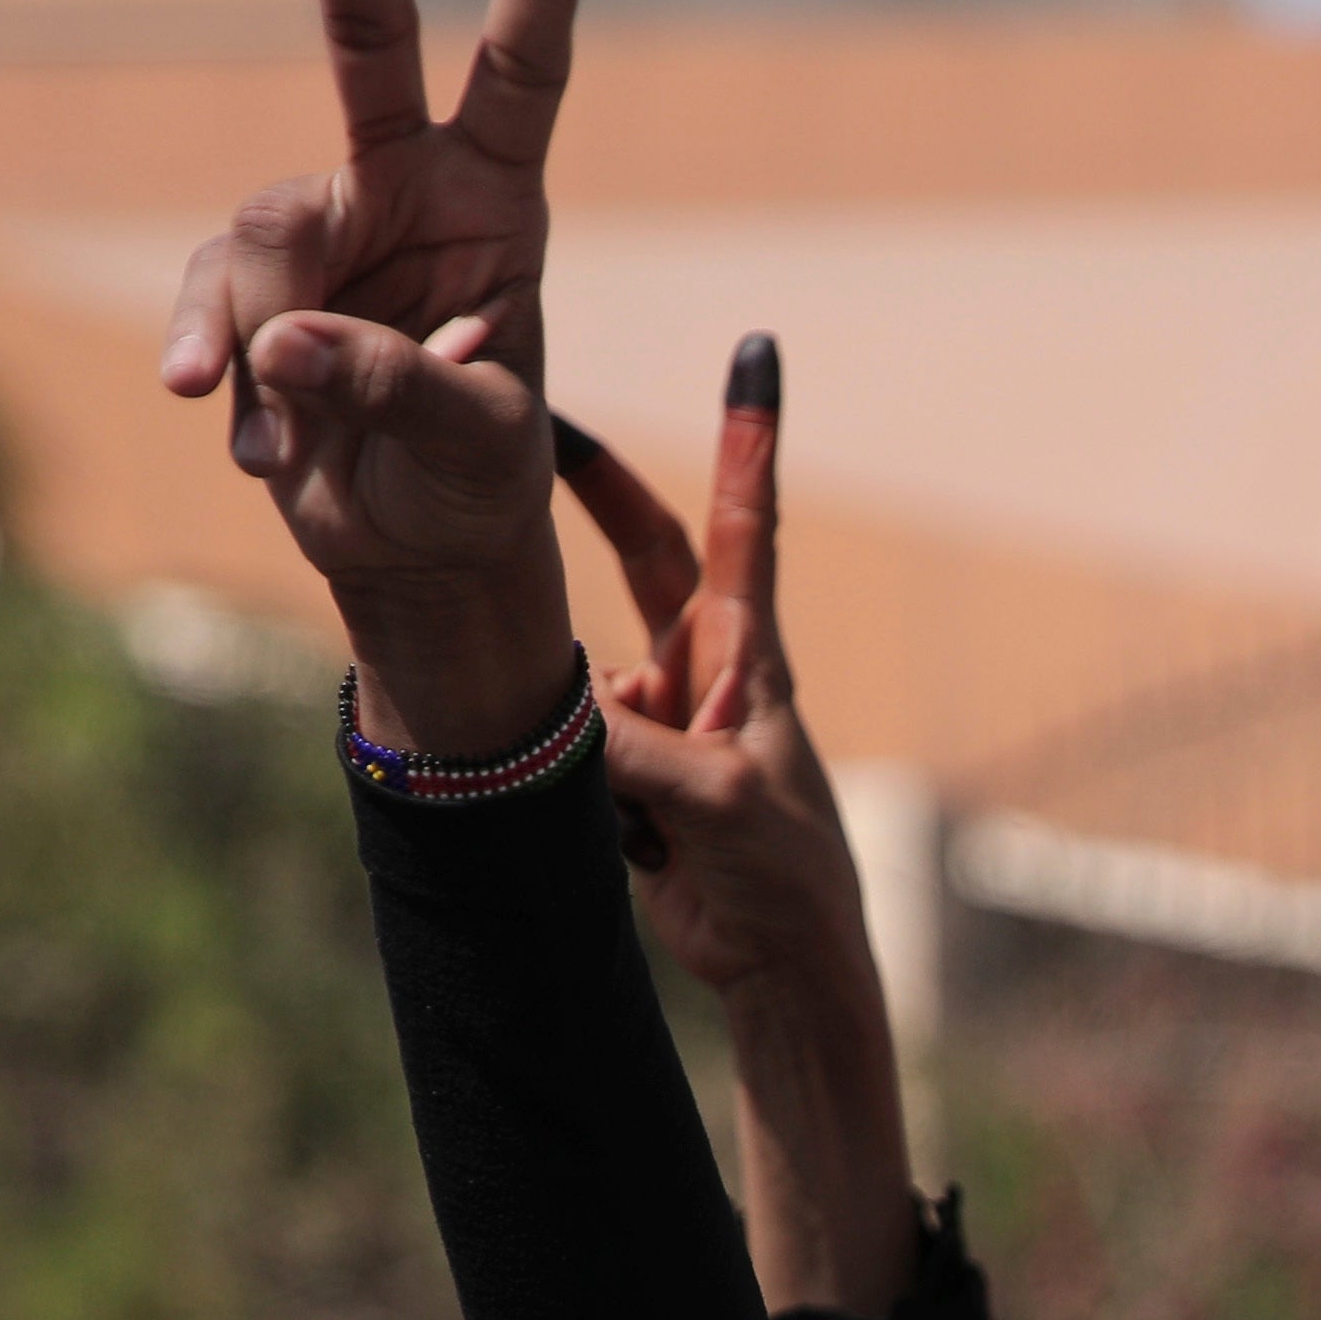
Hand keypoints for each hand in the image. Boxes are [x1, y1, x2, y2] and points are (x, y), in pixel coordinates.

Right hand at [157, 0, 585, 757]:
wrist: (414, 551)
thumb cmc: (475, 486)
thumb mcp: (473, 448)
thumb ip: (395, 387)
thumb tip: (280, 344)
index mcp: (497, 203)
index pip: (523, 74)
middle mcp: (405, 187)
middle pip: (363, 40)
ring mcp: (320, 232)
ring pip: (261, 232)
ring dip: (253, 332)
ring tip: (278, 436)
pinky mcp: (252, 295)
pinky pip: (214, 309)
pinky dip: (217, 370)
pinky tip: (255, 452)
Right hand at [554, 356, 878, 1008]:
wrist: (782, 964)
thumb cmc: (780, 873)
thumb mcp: (710, 800)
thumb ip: (631, 747)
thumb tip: (561, 710)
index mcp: (747, 656)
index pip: (739, 526)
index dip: (746, 440)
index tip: (758, 355)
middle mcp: (704, 669)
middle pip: (639, 554)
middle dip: (591, 492)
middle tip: (538, 418)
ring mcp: (665, 718)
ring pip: (587, 674)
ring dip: (582, 721)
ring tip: (633, 800)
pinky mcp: (632, 774)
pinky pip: (577, 748)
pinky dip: (578, 783)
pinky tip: (625, 841)